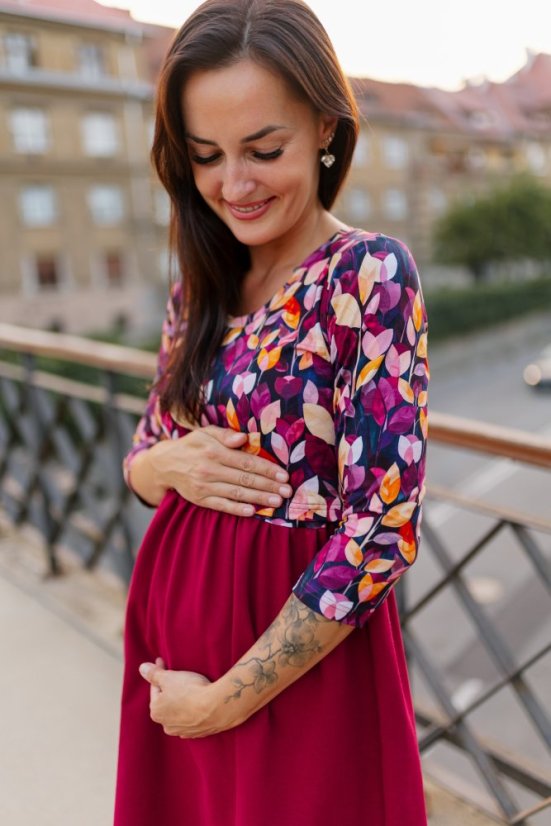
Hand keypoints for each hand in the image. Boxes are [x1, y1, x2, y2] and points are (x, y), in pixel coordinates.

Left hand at [138, 658, 238, 737]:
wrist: (217, 707)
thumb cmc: (190, 691)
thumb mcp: (169, 677)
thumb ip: (153, 673)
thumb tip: (142, 668)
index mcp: (156, 711)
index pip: (155, 687)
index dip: (160, 673)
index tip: (163, 661)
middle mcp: (166, 725)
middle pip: (167, 701)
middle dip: (170, 689)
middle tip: (179, 676)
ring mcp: (183, 731)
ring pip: (179, 711)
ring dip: (182, 701)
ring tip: (192, 688)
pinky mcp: (199, 733)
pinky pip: (193, 719)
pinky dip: (194, 710)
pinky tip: (200, 701)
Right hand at [148, 425, 292, 515]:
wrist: (165, 464)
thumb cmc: (192, 445)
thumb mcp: (206, 433)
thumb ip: (225, 435)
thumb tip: (244, 437)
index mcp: (214, 451)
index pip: (246, 461)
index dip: (267, 469)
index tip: (284, 475)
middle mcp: (209, 469)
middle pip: (245, 479)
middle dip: (268, 485)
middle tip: (287, 491)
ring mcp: (204, 486)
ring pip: (236, 493)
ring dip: (258, 498)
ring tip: (277, 502)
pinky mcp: (200, 499)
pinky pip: (221, 505)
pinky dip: (237, 509)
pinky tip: (252, 511)